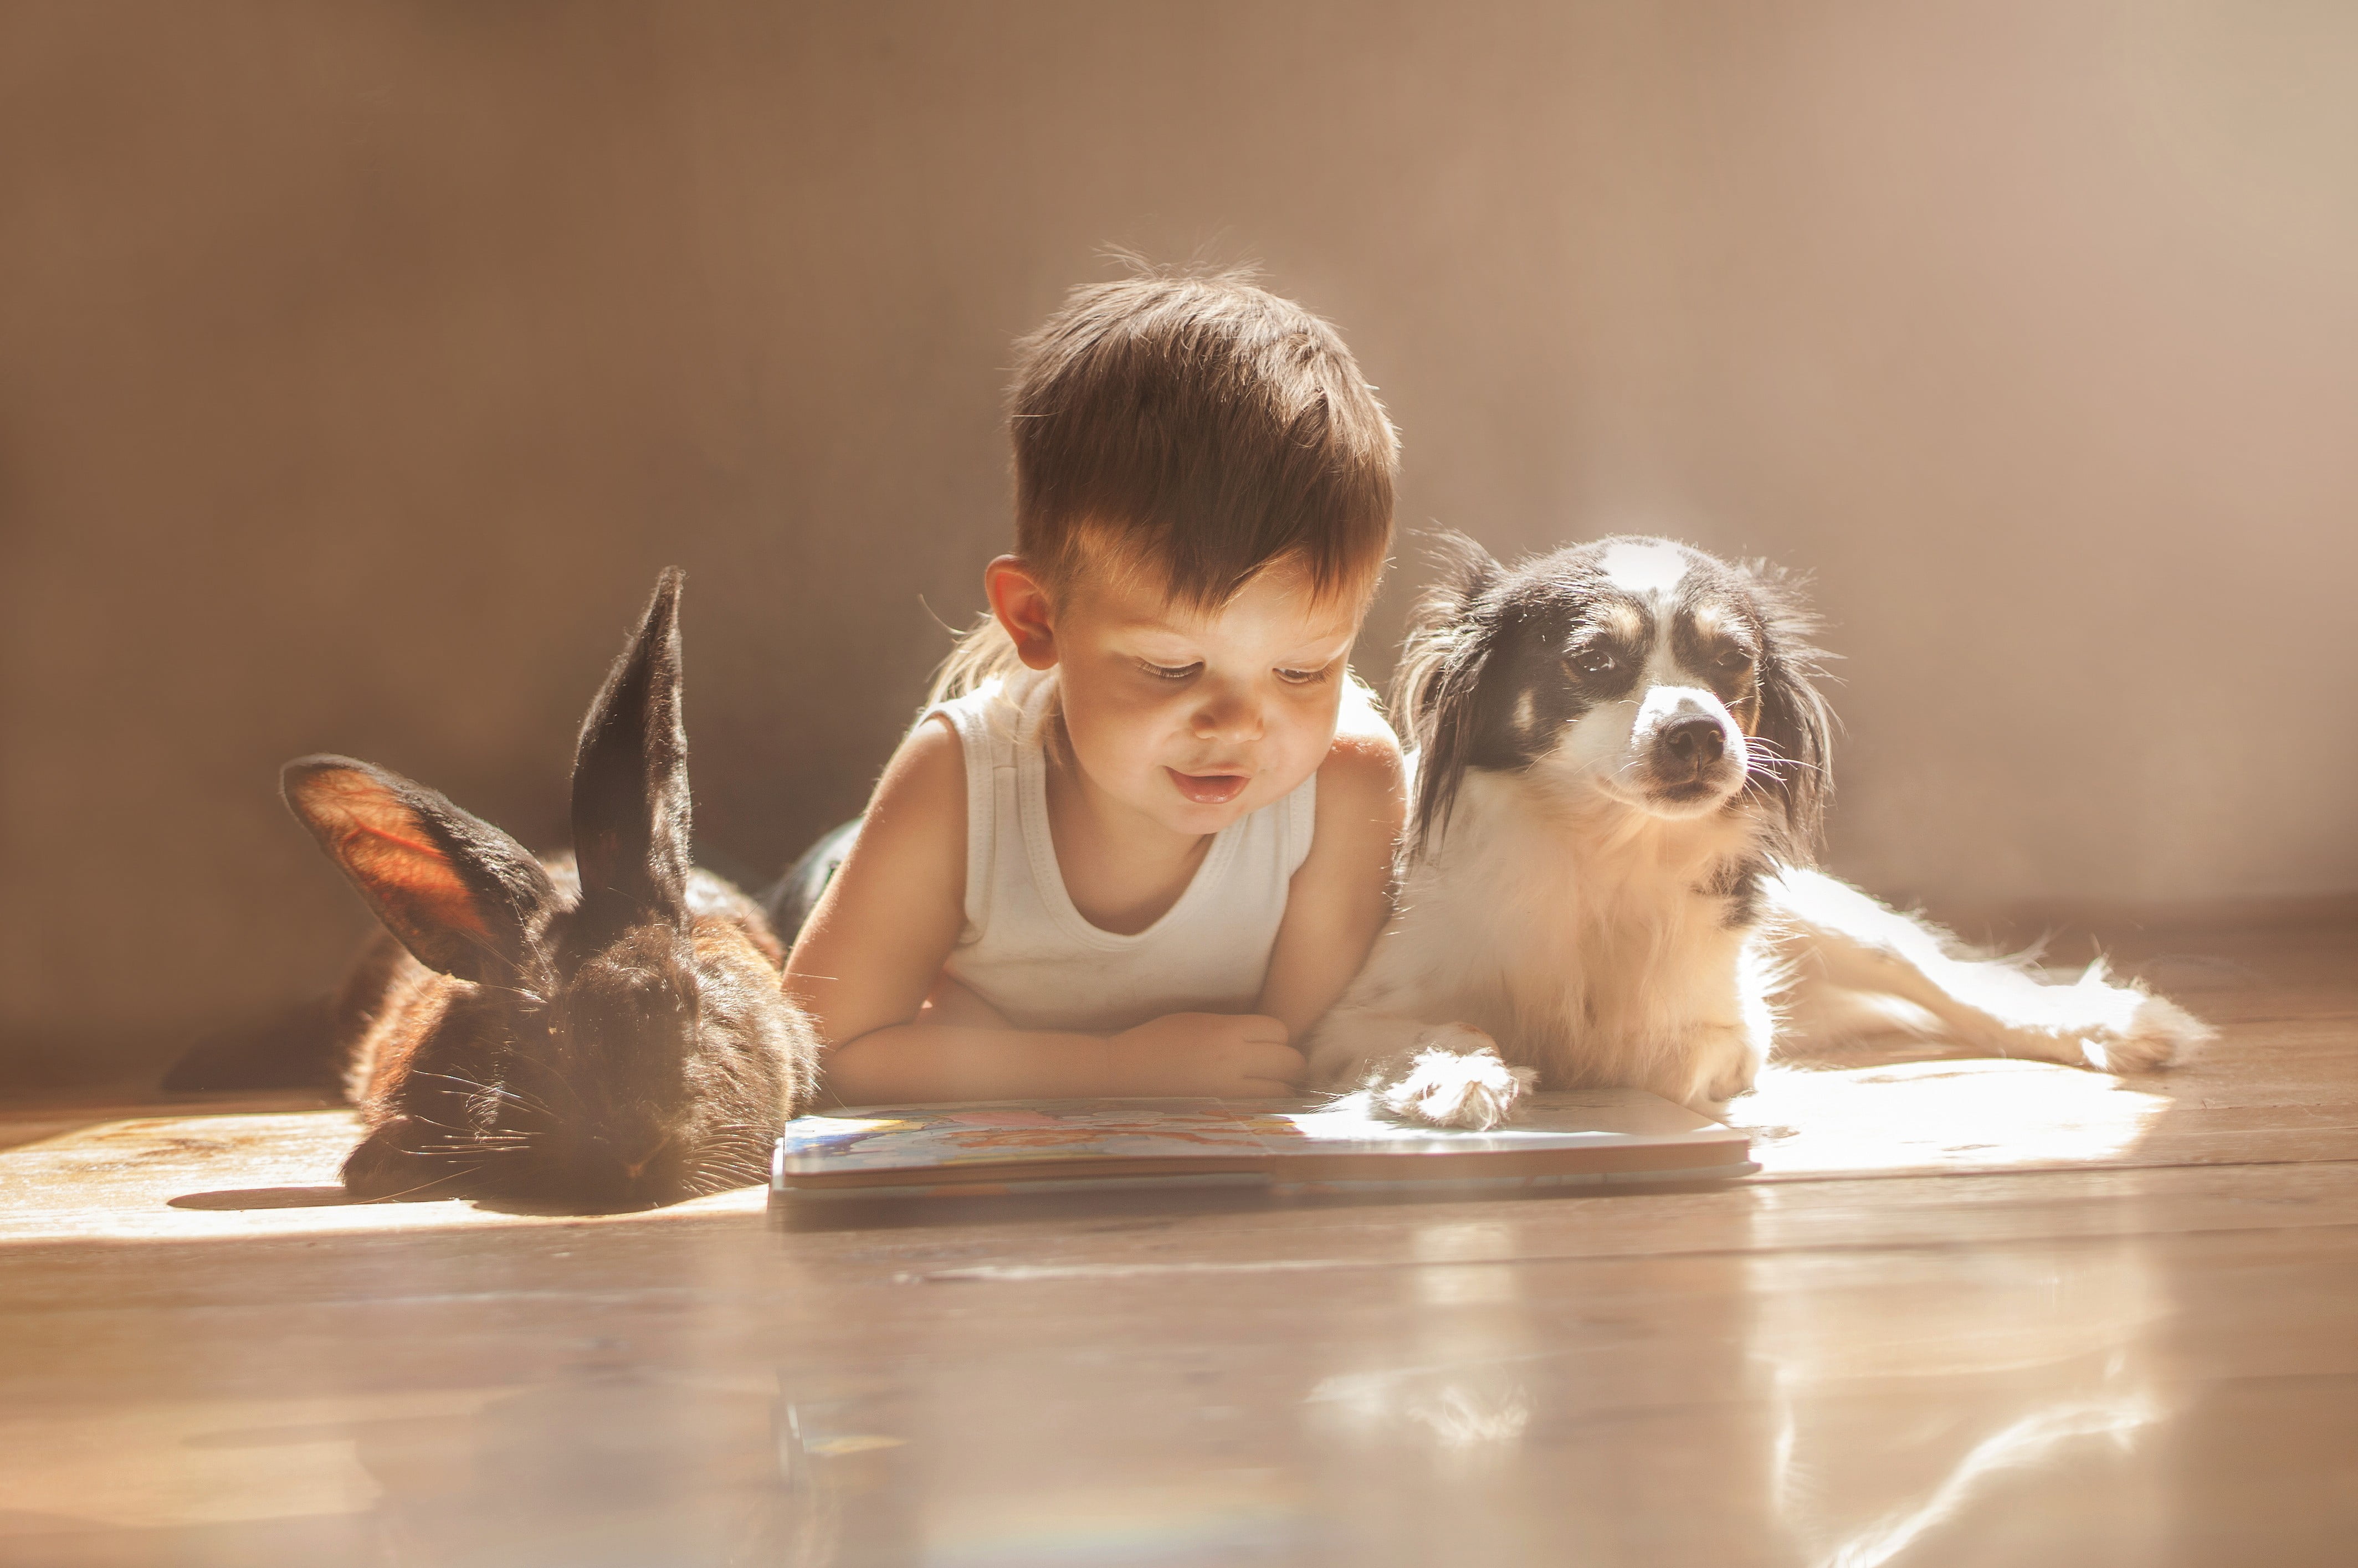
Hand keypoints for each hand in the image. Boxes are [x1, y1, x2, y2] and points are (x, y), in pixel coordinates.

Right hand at [1105, 1012, 1304, 1097]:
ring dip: (1281, 1085)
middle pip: (1290, 1061)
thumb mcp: (1198, 1020)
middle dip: (1288, 1061)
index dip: (1276, 1035)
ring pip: (1283, 1090)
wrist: (1126, 1073)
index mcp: (1226, 1031)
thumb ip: (1234, 1027)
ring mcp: (1230, 1091)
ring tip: (1267, 1083)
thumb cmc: (1158, 1040)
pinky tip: (1255, 1100)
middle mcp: (1234, 1061)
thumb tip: (1266, 1037)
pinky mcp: (1223, 1112)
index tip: (1266, 1040)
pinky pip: (1263, 1109)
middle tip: (1277, 1064)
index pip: (1279, 1030)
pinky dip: (1266, 1104)